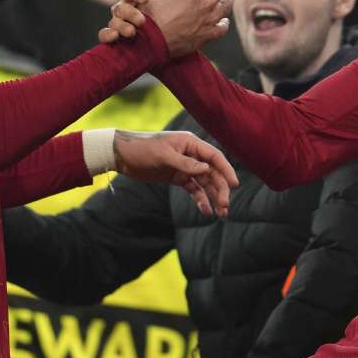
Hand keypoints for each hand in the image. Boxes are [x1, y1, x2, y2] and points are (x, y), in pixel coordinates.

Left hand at [113, 130, 238, 216]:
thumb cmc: (143, 149)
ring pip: (205, 183)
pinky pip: (193, 189)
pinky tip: (206, 211)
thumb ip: (186, 164)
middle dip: (220, 189)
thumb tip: (207, 170)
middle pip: (212, 173)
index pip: (214, 157)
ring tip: (221, 214)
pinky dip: (200, 200)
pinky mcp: (177, 177)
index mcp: (190, 143)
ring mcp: (185, 167)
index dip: (226, 170)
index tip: (235, 185)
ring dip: (213, 197)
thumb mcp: (164, 156)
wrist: (122, 156)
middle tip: (225, 206)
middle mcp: (191, 154)